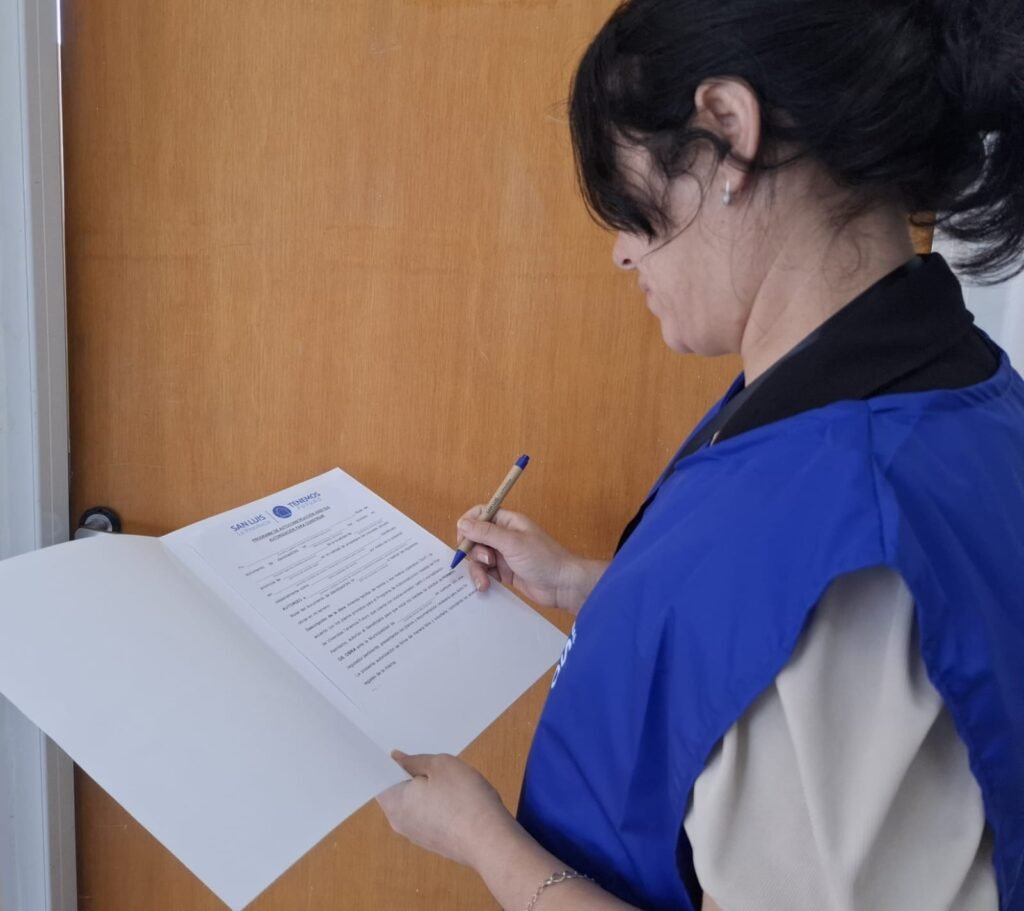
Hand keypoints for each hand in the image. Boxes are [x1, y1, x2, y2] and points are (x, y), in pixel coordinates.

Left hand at [377, 752, 513, 867]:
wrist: (490, 840)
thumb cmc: (463, 798)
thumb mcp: (441, 764)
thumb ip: (414, 761)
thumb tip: (397, 759)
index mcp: (394, 803)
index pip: (378, 778)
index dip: (387, 762)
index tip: (397, 749)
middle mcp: (399, 823)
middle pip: (398, 790)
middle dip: (412, 774)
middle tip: (433, 762)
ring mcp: (417, 836)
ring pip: (415, 803)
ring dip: (428, 788)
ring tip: (451, 780)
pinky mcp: (434, 842)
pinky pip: (429, 816)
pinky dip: (438, 804)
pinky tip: (458, 798)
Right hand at [457, 508, 606, 613]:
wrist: (563, 585)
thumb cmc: (544, 559)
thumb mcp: (512, 543)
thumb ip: (486, 533)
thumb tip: (462, 523)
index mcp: (508, 522)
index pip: (481, 514)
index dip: (468, 523)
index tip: (462, 537)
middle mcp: (504, 536)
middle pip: (475, 538)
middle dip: (473, 550)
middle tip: (485, 560)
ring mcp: (504, 555)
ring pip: (478, 557)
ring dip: (477, 568)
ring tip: (485, 579)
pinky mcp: (505, 572)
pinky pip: (485, 572)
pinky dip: (482, 578)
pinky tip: (485, 587)